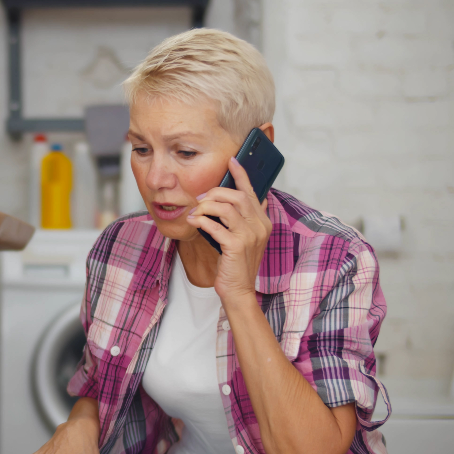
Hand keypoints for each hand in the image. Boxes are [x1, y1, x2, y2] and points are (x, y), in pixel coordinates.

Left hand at [186, 157, 271, 303]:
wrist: (239, 290)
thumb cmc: (237, 263)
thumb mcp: (245, 239)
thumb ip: (245, 219)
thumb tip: (245, 199)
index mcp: (263, 222)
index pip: (252, 192)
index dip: (241, 175)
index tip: (232, 161)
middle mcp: (259, 226)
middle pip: (237, 196)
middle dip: (215, 193)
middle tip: (200, 199)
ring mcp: (249, 236)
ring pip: (226, 208)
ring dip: (205, 207)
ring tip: (195, 212)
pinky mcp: (236, 246)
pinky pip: (215, 225)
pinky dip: (201, 221)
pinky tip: (193, 222)